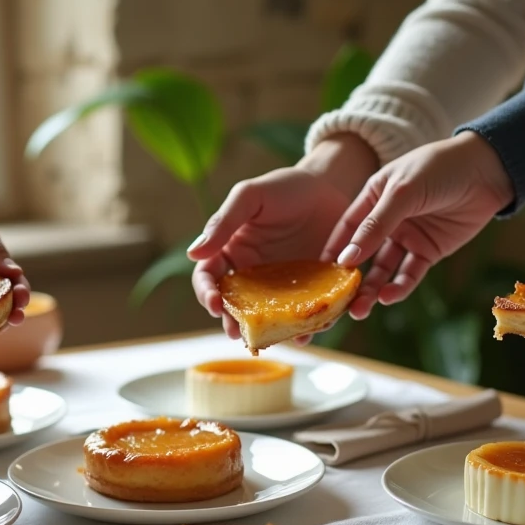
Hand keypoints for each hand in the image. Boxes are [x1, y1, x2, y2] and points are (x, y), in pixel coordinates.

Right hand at [186, 135, 378, 339]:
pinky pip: (305, 314)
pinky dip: (306, 326)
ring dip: (269, 333)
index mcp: (231, 254)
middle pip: (236, 308)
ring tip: (273, 339)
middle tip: (239, 333)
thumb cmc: (285, 187)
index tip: (215, 304)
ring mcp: (282, 288)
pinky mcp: (311, 292)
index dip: (207, 294)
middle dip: (234, 323)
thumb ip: (224, 222)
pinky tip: (307, 331)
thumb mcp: (250, 196)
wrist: (331, 185)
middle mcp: (252, 276)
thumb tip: (193, 252)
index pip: (209, 279)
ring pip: (269, 318)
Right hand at [325, 131, 513, 318]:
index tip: (318, 274)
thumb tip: (347, 259)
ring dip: (372, 289)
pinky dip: (399, 286)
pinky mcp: (429, 251)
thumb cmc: (439, 168)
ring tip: (360, 310)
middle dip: (351, 279)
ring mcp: (408, 237)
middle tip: (339, 303)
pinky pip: (409, 273)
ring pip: (383, 269)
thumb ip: (375, 225)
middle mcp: (387, 220)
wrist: (487, 170)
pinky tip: (389, 297)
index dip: (333, 250)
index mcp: (373, 198)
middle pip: (363, 254)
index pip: (346, 228)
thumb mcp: (402, 192)